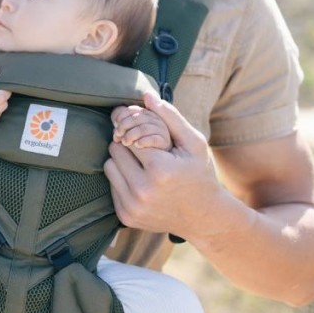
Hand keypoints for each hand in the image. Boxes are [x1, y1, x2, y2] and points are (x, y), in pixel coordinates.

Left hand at [104, 92, 221, 239]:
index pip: (129, 136)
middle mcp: (142, 190)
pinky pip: (111, 185)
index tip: (150, 139)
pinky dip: (122, 180)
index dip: (139, 134)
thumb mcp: (193, 143)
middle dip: (128, 146)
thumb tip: (146, 95)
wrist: (204, 217)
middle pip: (115, 149)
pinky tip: (142, 182)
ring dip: (122, 162)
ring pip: (109, 166)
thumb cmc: (200, 174)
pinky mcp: (125, 216)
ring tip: (144, 166)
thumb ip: (170, 117)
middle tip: (147, 152)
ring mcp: (132, 206)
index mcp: (160, 170)